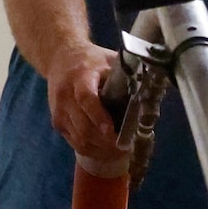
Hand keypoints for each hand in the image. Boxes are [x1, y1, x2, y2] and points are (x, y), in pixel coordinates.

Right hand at [47, 41, 125, 164]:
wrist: (61, 57)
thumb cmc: (91, 60)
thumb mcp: (109, 60)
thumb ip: (126, 76)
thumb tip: (150, 95)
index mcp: (80, 76)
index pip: (86, 99)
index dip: (99, 116)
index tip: (112, 130)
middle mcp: (66, 94)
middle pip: (83, 125)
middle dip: (105, 141)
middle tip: (125, 147)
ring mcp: (59, 110)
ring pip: (79, 138)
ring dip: (99, 149)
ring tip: (118, 151)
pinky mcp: (57, 121)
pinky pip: (74, 142)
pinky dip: (90, 149)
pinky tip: (104, 150)